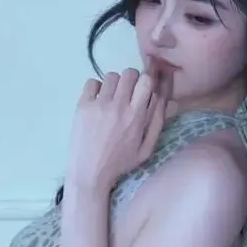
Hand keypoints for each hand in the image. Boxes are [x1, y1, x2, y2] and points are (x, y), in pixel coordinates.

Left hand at [66, 68, 165, 193]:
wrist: (89, 173)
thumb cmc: (120, 163)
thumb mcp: (146, 149)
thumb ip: (157, 122)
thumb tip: (164, 98)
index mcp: (136, 115)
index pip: (146, 80)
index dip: (147, 80)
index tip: (144, 88)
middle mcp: (118, 105)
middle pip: (129, 73)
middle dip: (132, 80)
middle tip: (128, 94)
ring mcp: (99, 104)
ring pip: (111, 76)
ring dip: (115, 84)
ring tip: (112, 98)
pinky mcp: (83, 105)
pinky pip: (92, 82)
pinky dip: (96, 88)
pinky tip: (98, 101)